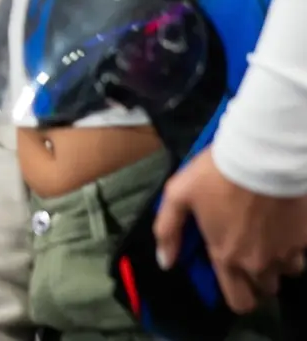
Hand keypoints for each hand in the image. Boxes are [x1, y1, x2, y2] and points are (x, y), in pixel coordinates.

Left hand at [154, 149, 306, 312]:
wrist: (261, 155)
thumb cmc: (215, 174)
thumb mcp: (178, 195)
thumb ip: (168, 231)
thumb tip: (164, 262)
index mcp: (227, 257)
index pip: (239, 302)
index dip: (237, 296)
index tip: (233, 280)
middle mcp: (260, 263)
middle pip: (265, 289)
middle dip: (257, 277)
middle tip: (248, 252)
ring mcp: (286, 252)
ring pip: (287, 272)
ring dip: (278, 262)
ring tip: (266, 238)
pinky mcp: (305, 238)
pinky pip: (301, 253)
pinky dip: (293, 246)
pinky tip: (282, 228)